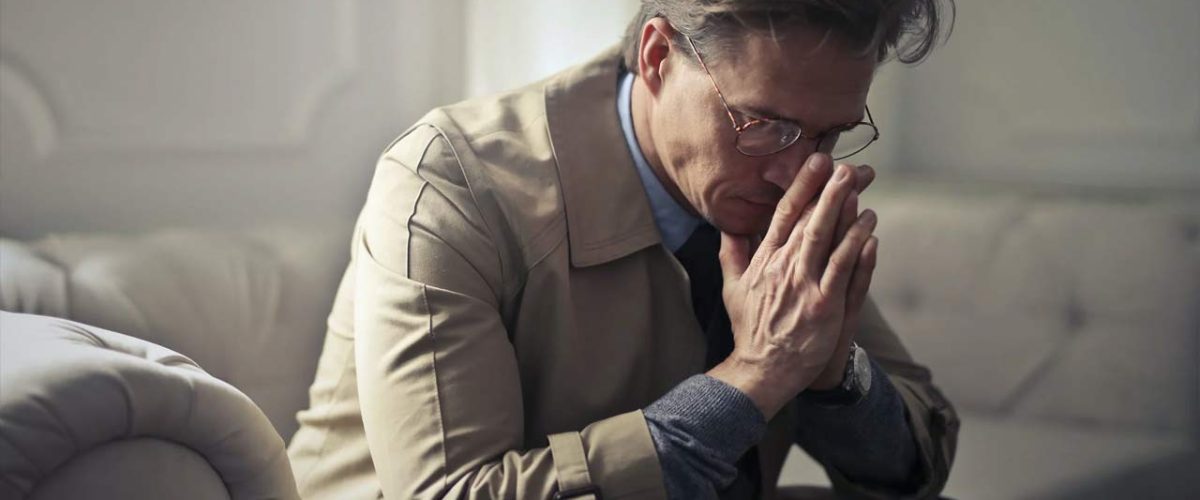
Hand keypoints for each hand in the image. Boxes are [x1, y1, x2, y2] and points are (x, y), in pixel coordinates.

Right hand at [707, 154, 877, 418]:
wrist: (762, 368)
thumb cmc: (751, 329)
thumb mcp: (732, 288)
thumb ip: (732, 254)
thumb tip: (728, 227)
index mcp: (764, 261)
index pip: (783, 215)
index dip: (801, 187)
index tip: (815, 163)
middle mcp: (783, 268)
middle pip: (808, 221)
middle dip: (827, 191)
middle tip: (845, 167)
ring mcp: (804, 287)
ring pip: (826, 240)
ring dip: (844, 212)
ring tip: (861, 190)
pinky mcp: (824, 306)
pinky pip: (843, 270)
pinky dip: (856, 247)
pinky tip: (869, 230)